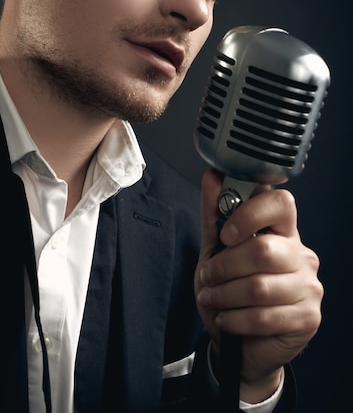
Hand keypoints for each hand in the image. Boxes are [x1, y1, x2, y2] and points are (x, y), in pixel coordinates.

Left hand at [194, 168, 322, 402]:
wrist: (240, 344)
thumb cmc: (230, 291)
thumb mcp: (216, 250)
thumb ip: (214, 214)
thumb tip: (213, 175)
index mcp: (283, 231)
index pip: (281, 203)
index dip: (250, 213)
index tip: (226, 234)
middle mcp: (302, 255)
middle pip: (263, 250)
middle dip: (224, 266)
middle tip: (208, 276)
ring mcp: (309, 287)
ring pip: (259, 286)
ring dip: (225, 295)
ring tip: (213, 298)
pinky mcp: (307, 318)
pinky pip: (264, 317)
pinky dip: (235, 319)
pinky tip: (226, 319)